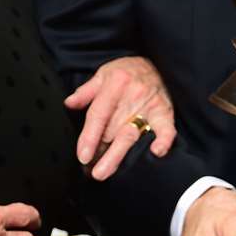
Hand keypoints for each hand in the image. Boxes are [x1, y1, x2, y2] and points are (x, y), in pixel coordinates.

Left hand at [64, 55, 175, 179]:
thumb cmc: (128, 71)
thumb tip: (69, 104)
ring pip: (131, 134)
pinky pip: (166, 128)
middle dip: (99, 151)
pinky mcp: (165, 112)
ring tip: (104, 172)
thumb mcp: (104, 73)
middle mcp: (132, 94)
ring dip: (117, 155)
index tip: (83, 156)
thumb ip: (86, 91)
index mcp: (115, 83)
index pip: (98, 114)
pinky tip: (156, 152)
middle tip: (90, 171)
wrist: (158, 63)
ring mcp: (149, 104)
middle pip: (112, 129)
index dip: (89, 137)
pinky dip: (163, 140)